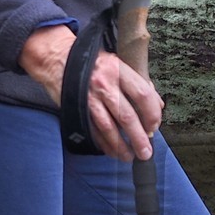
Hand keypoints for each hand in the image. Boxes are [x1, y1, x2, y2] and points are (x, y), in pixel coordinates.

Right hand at [19, 25, 163, 160]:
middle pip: (127, 116)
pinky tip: (112, 151)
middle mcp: (104, 84)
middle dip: (138, 138)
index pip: (143, 94)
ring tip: (130, 156)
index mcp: (118, 70)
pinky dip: (104, 144)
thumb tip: (157, 105)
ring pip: (109, 127)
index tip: (154, 126)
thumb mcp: (117, 64)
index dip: (152, 113)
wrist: (57, 58)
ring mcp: (89, 98)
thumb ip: (138, 83)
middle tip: (146, 152)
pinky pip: (93, 131)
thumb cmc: (92, 62)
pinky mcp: (77, 108)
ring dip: (121, 146)